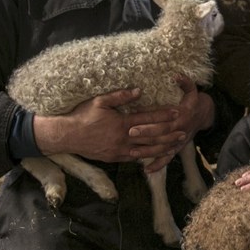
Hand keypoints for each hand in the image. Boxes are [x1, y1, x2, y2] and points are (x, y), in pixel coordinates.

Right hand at [33, 88, 172, 161]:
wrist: (66, 136)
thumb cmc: (82, 116)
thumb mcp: (99, 101)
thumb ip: (120, 96)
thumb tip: (139, 90)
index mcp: (121, 123)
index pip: (148, 118)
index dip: (163, 115)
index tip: (177, 112)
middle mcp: (123, 138)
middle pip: (151, 137)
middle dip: (169, 134)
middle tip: (183, 132)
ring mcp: (119, 151)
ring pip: (145, 151)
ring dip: (162, 148)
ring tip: (175, 146)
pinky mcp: (113, 158)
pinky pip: (133, 158)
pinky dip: (146, 157)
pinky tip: (155, 156)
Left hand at [126, 76, 214, 172]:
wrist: (204, 115)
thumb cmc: (193, 102)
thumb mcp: (192, 90)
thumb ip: (185, 83)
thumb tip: (176, 75)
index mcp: (181, 116)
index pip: (163, 120)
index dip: (150, 121)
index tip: (135, 119)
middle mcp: (179, 130)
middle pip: (160, 135)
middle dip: (145, 135)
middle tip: (130, 134)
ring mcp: (178, 141)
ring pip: (162, 149)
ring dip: (148, 152)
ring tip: (133, 153)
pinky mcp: (177, 148)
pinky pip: (168, 159)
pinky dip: (158, 165)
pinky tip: (146, 170)